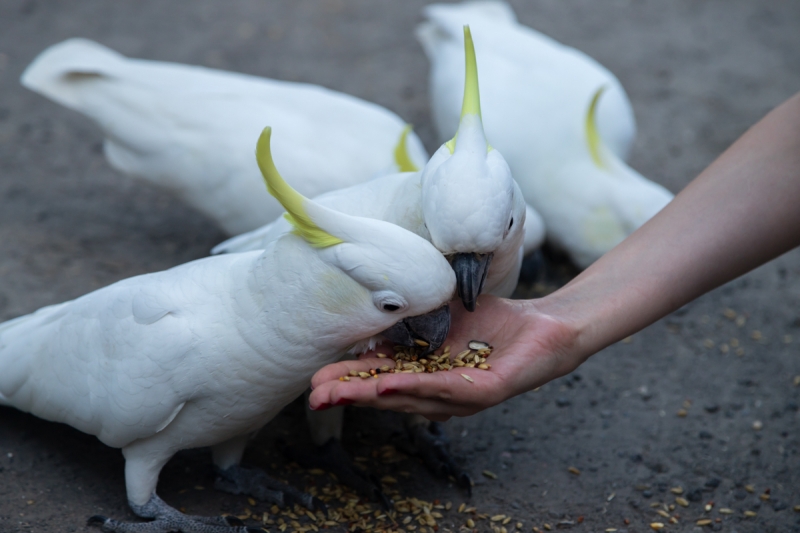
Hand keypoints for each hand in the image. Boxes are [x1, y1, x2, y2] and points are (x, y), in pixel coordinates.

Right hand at [309, 295, 579, 420]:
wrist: (543, 326)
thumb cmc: (493, 322)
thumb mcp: (441, 320)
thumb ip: (410, 326)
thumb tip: (372, 325)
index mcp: (426, 375)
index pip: (381, 379)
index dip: (349, 382)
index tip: (317, 383)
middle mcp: (440, 393)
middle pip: (387, 395)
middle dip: (349, 395)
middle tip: (314, 397)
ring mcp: (462, 396)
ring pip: (409, 396)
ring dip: (371, 395)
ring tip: (338, 395)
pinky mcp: (485, 391)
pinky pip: (445, 389)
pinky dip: (414, 387)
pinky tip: (387, 386)